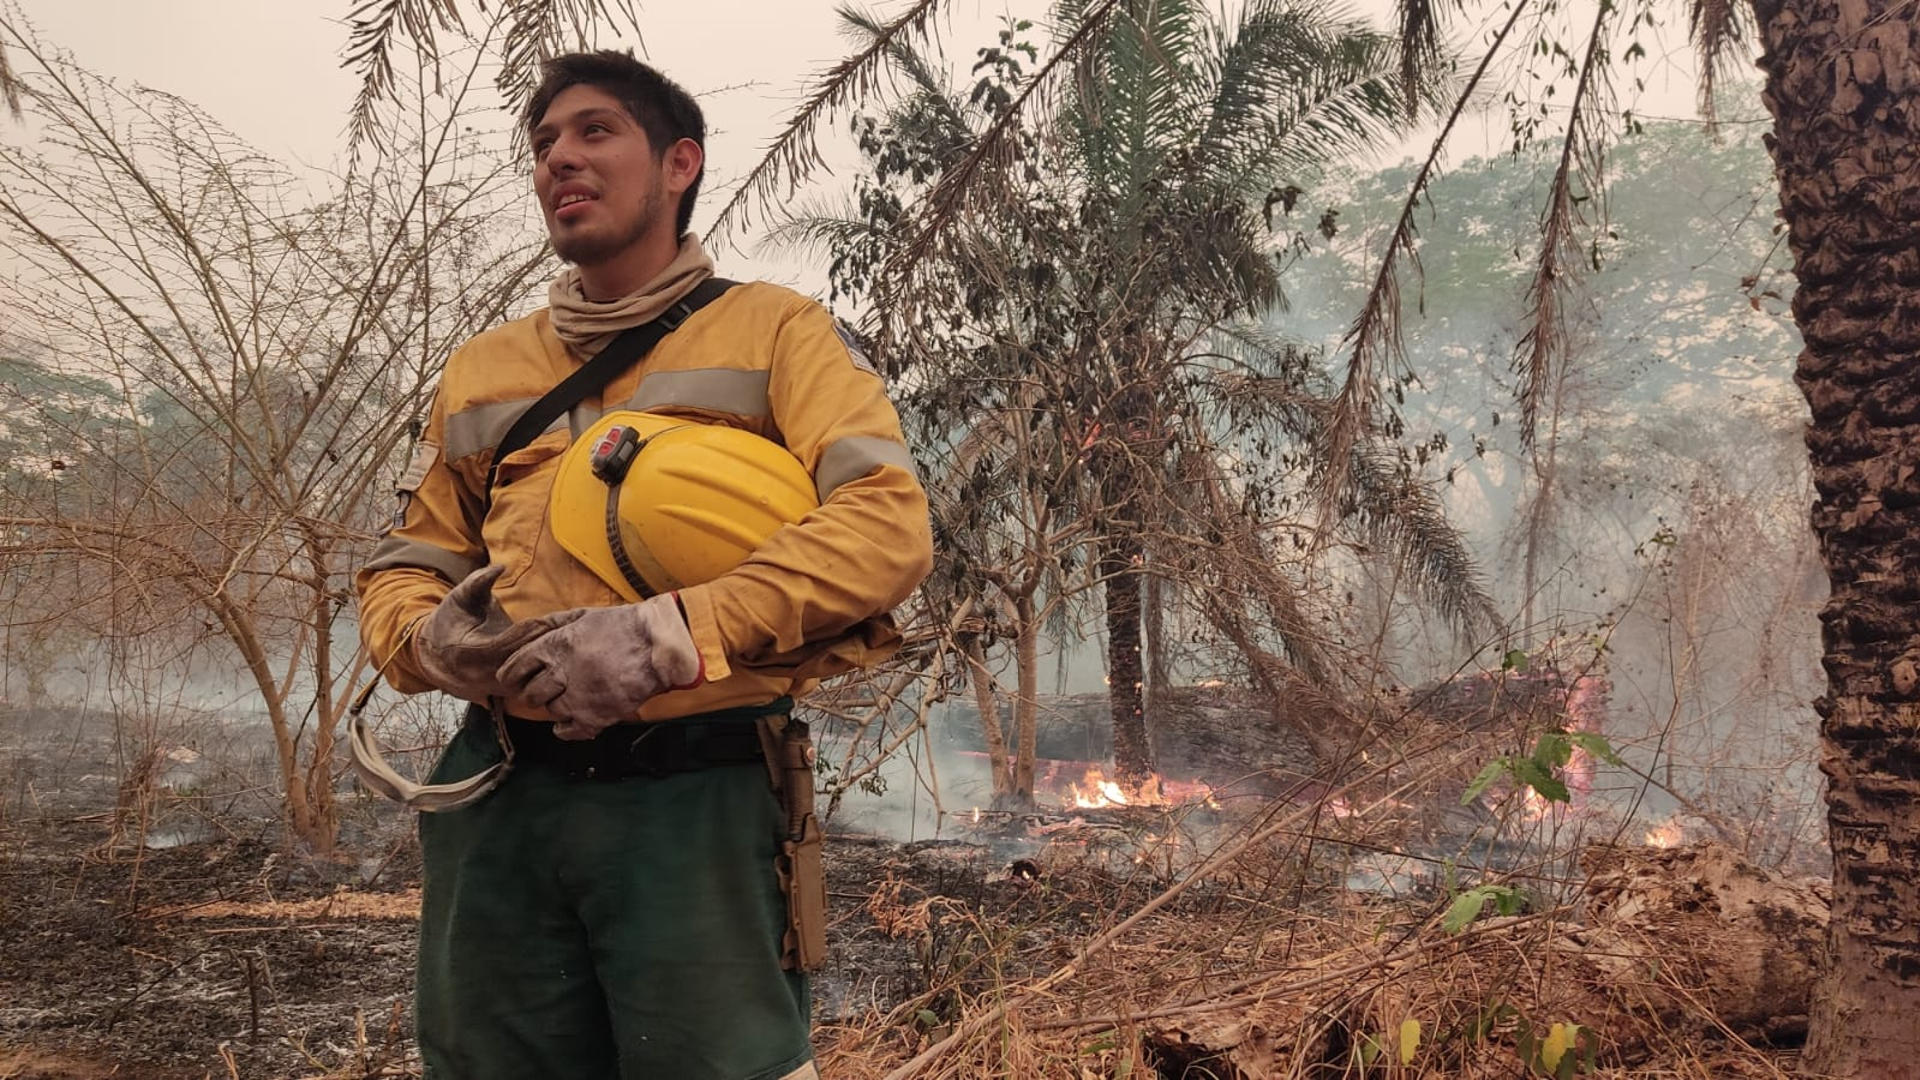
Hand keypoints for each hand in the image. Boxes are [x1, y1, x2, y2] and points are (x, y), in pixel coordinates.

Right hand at [412, 565, 579, 703]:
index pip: (513, 642)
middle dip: (550, 644)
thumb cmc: (449, 622)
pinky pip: (533, 683)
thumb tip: (499, 567)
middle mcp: (486, 676)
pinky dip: (547, 668)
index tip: (556, 617)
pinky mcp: (508, 693)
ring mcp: (497, 689)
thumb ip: (477, 582)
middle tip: (575, 628)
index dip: (535, 629)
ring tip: (573, 640)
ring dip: (551, 658)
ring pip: (533, 678)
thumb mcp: (459, 598)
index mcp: (472, 654)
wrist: (435, 656)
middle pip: (528, 663)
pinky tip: (563, 653)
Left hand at [495, 594, 704, 739]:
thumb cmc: (623, 627)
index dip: (513, 674)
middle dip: (536, 691)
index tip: (517, 678)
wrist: (659, 646)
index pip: (514, 669)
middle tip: (549, 686)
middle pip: (530, 694)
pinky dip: (566, 728)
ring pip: (550, 711)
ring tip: (573, 695)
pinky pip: (567, 731)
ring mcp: (578, 698)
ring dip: (558, 705)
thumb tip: (526, 631)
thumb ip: (551, 624)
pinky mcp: (596, 717)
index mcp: (555, 646)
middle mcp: (562, 673)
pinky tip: (573, 717)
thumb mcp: (582, 615)